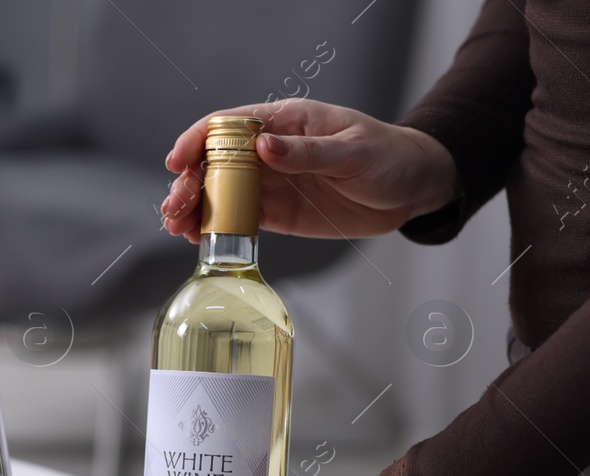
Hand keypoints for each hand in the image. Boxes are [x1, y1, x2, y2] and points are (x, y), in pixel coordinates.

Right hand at [160, 99, 459, 243]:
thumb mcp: (352, 151)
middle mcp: (270, 151)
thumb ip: (306, 152)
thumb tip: (263, 147)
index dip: (196, 141)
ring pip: (219, 194)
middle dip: (189, 183)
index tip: (178, 162)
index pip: (228, 125)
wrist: (413, 188)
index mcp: (285, 122)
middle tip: (176, 207)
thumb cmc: (389, 156)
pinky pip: (237, 219)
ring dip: (194, 209)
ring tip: (178, 227)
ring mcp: (271, 183)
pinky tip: (197, 238)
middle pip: (213, 163)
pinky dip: (214, 229)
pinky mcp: (277, 213)